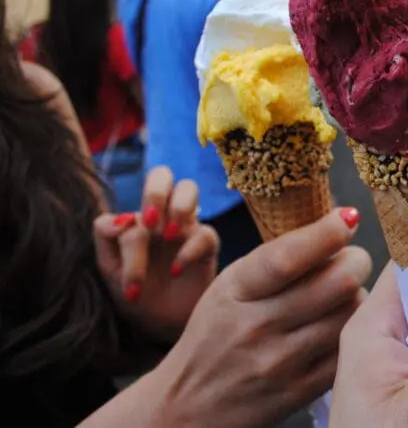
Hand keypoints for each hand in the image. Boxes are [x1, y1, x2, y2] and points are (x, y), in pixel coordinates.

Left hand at [94, 167, 217, 341]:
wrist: (158, 325)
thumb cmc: (133, 294)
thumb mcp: (108, 269)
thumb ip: (106, 237)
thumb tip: (122, 219)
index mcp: (138, 219)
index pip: (126, 202)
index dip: (126, 218)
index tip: (122, 237)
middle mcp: (162, 216)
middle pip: (163, 175)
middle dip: (155, 192)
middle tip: (150, 222)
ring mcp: (186, 229)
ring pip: (189, 189)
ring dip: (177, 207)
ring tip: (167, 235)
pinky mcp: (207, 248)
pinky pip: (205, 234)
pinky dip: (188, 250)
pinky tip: (176, 270)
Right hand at [147, 207, 371, 426]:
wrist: (187, 406)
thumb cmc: (216, 334)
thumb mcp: (230, 288)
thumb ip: (277, 259)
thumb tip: (337, 224)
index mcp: (236, 289)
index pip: (288, 256)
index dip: (328, 233)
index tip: (348, 218)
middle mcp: (257, 325)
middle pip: (338, 281)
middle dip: (356, 262)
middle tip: (353, 261)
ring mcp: (280, 361)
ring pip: (351, 313)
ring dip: (358, 297)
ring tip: (344, 296)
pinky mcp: (300, 391)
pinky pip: (349, 350)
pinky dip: (355, 332)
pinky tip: (341, 326)